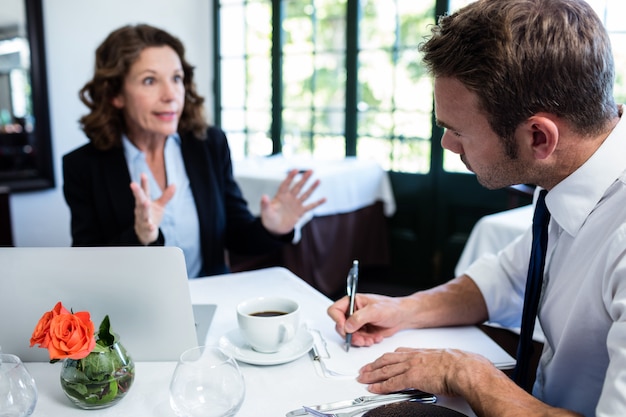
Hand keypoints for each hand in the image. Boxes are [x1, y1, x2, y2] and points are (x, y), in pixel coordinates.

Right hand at [129, 173, 175, 244]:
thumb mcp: (159, 205)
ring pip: (143, 213)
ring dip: (144, 208)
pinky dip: (150, 226)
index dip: (143, 183)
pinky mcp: (146, 228)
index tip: (143, 174)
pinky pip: (148, 227)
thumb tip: (174, 184)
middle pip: (140, 200)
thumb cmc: (151, 215)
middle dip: (137, 192)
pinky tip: (152, 226)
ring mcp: (143, 219)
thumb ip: (166, 196)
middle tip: (132, 184)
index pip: (144, 191)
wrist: (144, 233)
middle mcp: (141, 209)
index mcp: (144, 201)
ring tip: (146, 202)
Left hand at [260, 169, 325, 234]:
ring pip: (305, 194)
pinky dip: (317, 203)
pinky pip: (310, 206)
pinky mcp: (300, 212)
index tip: (296, 170)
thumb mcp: (266, 212)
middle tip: (311, 170)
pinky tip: (324, 199)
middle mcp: (289, 198)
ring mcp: (296, 204)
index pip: (286, 184)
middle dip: (304, 178)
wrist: (274, 229)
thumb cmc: (268, 219)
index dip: (290, 177)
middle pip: (298, 186)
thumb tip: (264, 196)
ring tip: (318, 180)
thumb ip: (265, 204)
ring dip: (312, 187)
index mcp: (280, 196)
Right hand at [327, 293, 411, 346]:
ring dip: (359, 340)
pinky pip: (358, 340)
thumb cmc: (391, 308)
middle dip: (350, 335)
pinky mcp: (363, 331)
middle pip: (340, 326)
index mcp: (352, 301)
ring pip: (349, 336)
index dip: (337, 320)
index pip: (335, 310)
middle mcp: (352, 312)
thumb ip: (359, 318)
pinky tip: (375, 338)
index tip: (346, 328)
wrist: (402, 316)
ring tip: (370, 340)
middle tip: (360, 338)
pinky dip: (366, 342)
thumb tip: (347, 326)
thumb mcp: (375, 311)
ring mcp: (357, 322)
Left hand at [357, 347, 493, 396]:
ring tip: (362, 378)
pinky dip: (380, 386)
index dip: (386, 357)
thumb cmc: (461, 366)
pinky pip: (391, 382)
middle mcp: (414, 357)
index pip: (398, 353)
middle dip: (373, 365)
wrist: (464, 369)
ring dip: (372, 374)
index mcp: (421, 352)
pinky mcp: (412, 378)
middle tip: (363, 369)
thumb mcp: (447, 359)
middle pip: (387, 360)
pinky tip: (373, 388)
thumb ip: (438, 362)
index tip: (379, 360)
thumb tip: (441, 370)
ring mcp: (411, 366)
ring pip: (385, 370)